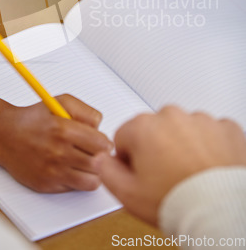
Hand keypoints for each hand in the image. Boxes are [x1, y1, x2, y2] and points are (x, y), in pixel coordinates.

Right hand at [0, 94, 112, 191]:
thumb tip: (100, 127)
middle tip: (94, 152)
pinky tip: (70, 168)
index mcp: (63, 129)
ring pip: (91, 180)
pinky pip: (76, 188)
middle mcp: (58, 152)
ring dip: (92, 171)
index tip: (100, 142)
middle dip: (100, 157)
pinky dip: (78, 180)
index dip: (104, 142)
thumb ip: (85, 111)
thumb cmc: (33, 118)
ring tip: (85, 162)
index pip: (102, 144)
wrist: (5, 135)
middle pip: (99, 163)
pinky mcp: (47, 185)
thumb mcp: (60, 102)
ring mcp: (53, 171)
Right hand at [96, 106, 245, 225]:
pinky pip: (210, 132)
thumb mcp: (128, 195)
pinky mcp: (225, 127)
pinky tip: (207, 166)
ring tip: (188, 173)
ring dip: (182, 145)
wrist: (223, 210)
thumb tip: (102, 161)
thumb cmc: (179, 202)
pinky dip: (209, 145)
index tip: (140, 174)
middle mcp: (171, 116)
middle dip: (155, 148)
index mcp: (143, 127)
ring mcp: (200, 120)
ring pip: (182, 129)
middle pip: (153, 129)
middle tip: (164, 176)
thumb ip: (106, 172)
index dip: (129, 160)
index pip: (124, 137)